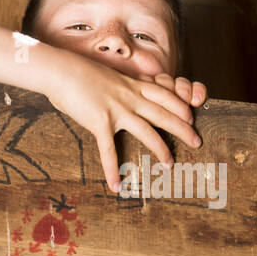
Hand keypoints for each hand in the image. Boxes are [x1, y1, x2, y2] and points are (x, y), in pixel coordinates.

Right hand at [41, 48, 201, 192]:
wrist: (60, 70)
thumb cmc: (78, 72)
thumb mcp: (107, 77)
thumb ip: (118, 88)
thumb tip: (121, 98)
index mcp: (131, 85)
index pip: (164, 94)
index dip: (179, 105)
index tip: (191, 116)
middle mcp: (129, 96)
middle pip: (163, 113)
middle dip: (183, 128)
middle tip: (197, 142)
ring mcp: (116, 109)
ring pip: (146, 131)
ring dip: (160, 148)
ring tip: (170, 164)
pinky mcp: (99, 121)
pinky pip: (109, 150)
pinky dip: (112, 169)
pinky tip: (116, 186)